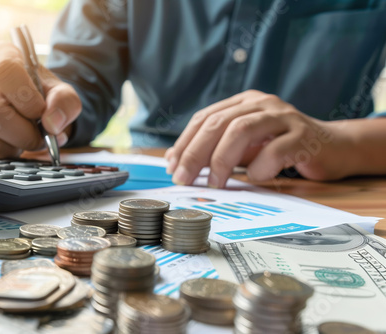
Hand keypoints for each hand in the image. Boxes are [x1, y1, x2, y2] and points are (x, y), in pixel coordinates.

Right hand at [0, 42, 81, 157]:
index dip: (24, 97)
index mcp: (3, 56)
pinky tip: (17, 142)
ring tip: (31, 138)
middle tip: (42, 137)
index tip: (40, 112)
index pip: (4, 71)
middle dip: (23, 132)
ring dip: (16, 143)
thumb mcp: (63, 94)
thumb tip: (51, 124)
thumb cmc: (45, 96)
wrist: (36, 109)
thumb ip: (65, 103)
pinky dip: (7, 150)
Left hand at [165, 90, 353, 187]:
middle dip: (195, 153)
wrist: (333, 147)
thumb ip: (214, 149)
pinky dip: (259, 166)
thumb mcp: (244, 146)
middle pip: (219, 123)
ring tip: (215, 183)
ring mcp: (284, 117)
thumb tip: (176, 160)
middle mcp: (261, 104)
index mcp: (243, 102)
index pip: (205, 118)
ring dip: (222, 160)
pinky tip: (254, 178)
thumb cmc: (281, 147)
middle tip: (183, 178)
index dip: (185, 142)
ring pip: (242, 130)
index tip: (172, 166)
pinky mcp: (303, 135)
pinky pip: (275, 150)